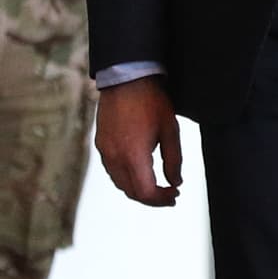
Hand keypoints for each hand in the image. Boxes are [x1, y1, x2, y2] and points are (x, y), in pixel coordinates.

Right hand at [95, 77, 183, 207]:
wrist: (126, 78)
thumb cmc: (151, 101)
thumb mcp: (171, 131)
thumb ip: (174, 160)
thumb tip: (176, 182)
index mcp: (133, 155)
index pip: (145, 192)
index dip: (161, 200)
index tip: (174, 194)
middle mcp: (115, 157)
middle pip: (131, 192)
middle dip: (151, 198)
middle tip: (169, 194)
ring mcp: (105, 151)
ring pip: (120, 183)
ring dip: (138, 189)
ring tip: (157, 185)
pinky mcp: (100, 143)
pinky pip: (112, 170)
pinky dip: (127, 177)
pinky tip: (141, 171)